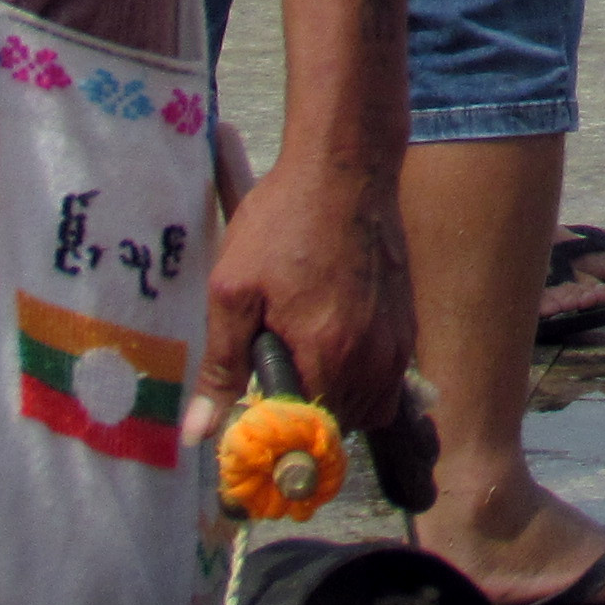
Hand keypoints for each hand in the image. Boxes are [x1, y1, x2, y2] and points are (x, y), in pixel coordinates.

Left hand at [205, 144, 413, 435]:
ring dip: (339, 400)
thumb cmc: (284, 220)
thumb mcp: (233, 290)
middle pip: (344, 427)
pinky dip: (363, 375)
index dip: (279, 437)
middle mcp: (374, 355)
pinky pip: (390, 374)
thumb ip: (220, 368)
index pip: (309, 435)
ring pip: (374, 405)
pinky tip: (332, 339)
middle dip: (309, 419)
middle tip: (277, 385)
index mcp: (329, 352)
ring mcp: (397, 337)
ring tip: (304, 363)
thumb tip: (196, 435)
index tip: (257, 422)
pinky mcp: (407, 318)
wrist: (346, 166)